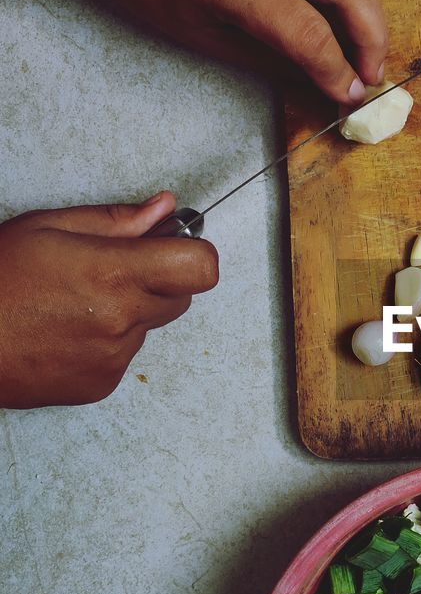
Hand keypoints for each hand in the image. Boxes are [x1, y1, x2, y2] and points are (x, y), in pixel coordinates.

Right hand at [0, 192, 217, 407]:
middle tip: (112, 267)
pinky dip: (107, 339)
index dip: (193, 253)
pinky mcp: (102, 384)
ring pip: (149, 325)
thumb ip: (115, 220)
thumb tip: (161, 209)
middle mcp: (121, 321)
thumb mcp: (46, 229)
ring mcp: (113, 358)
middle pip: (181, 296)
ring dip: (128, 310)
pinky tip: (65, 328)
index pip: (200, 268)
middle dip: (159, 278)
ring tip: (73, 301)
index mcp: (114, 275)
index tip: (173, 246)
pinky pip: (125, 354)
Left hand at [100, 0, 388, 103]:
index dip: (338, 71)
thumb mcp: (208, 39)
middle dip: (374, 34)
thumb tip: (329, 84)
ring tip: (357, 51)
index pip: (309, 32)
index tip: (351, 96)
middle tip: (373, 72)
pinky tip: (319, 10)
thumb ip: (275, 61)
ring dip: (359, 13)